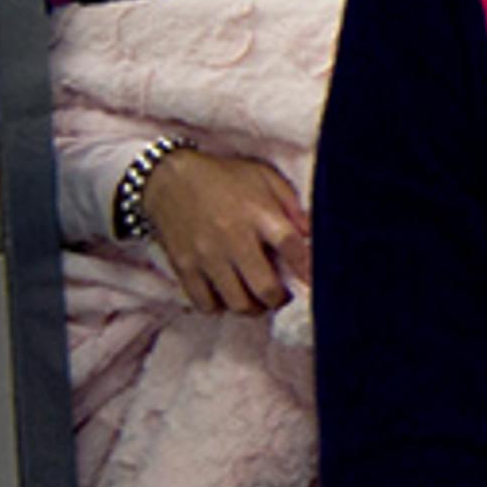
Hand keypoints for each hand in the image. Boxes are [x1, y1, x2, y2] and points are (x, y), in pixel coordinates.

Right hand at [138, 149, 307, 315]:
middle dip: (279, 299)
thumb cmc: (224, 178)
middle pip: (264, 287)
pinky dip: (219, 307)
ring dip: (252, 308)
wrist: (169, 179)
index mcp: (258, 214)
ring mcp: (206, 256)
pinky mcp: (184, 267)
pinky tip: (226, 296)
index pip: (291, 247)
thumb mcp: (265, 178)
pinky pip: (205, 303)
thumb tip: (314, 234)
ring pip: (236, 302)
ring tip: (256, 300)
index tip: (316, 284)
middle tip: (282, 296)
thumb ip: (291, 205)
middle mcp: (233, 239)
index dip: (308, 269)